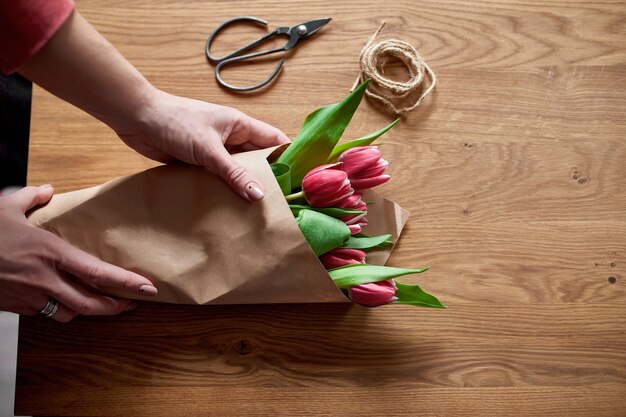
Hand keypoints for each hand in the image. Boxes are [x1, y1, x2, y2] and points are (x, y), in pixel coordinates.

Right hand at [0, 185, 157, 321]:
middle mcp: (44, 279)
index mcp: (50, 253)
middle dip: (115, 308)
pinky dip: (57, 310)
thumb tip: (45, 190)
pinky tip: (62, 301)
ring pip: (67, 314)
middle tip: (131, 305)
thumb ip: (30, 197)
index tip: (147, 288)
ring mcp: (28, 297)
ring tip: (99, 303)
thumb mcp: (5, 206)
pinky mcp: (13, 308)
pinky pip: (43, 314)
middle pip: (90, 303)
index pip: (98, 273)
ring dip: (85, 311)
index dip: (126, 284)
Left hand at [114, 90, 289, 201]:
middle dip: (267, 179)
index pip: (274, 141)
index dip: (288, 158)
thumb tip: (259, 195)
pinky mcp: (198, 163)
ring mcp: (214, 151)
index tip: (299, 181)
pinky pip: (217, 179)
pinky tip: (228, 209)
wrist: (136, 118)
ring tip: (256, 213)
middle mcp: (231, 138)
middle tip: (278, 205)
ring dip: (242, 188)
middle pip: (257, 161)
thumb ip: (233, 173)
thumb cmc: (174, 121)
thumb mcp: (208, 149)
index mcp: (240, 125)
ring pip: (237, 172)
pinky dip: (222, 191)